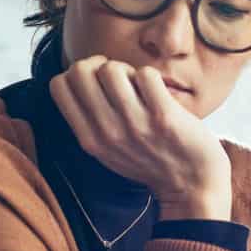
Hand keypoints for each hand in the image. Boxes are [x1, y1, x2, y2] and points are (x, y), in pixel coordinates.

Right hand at [50, 55, 231, 219]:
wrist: (192, 186)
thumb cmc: (151, 160)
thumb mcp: (108, 150)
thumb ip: (90, 120)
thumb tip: (80, 74)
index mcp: (89, 139)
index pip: (58, 85)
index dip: (77, 73)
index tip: (96, 81)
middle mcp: (107, 132)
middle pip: (80, 71)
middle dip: (100, 65)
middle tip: (119, 79)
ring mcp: (135, 125)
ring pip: (111, 68)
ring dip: (127, 70)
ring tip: (139, 86)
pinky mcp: (163, 116)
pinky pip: (146, 74)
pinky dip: (151, 77)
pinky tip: (158, 92)